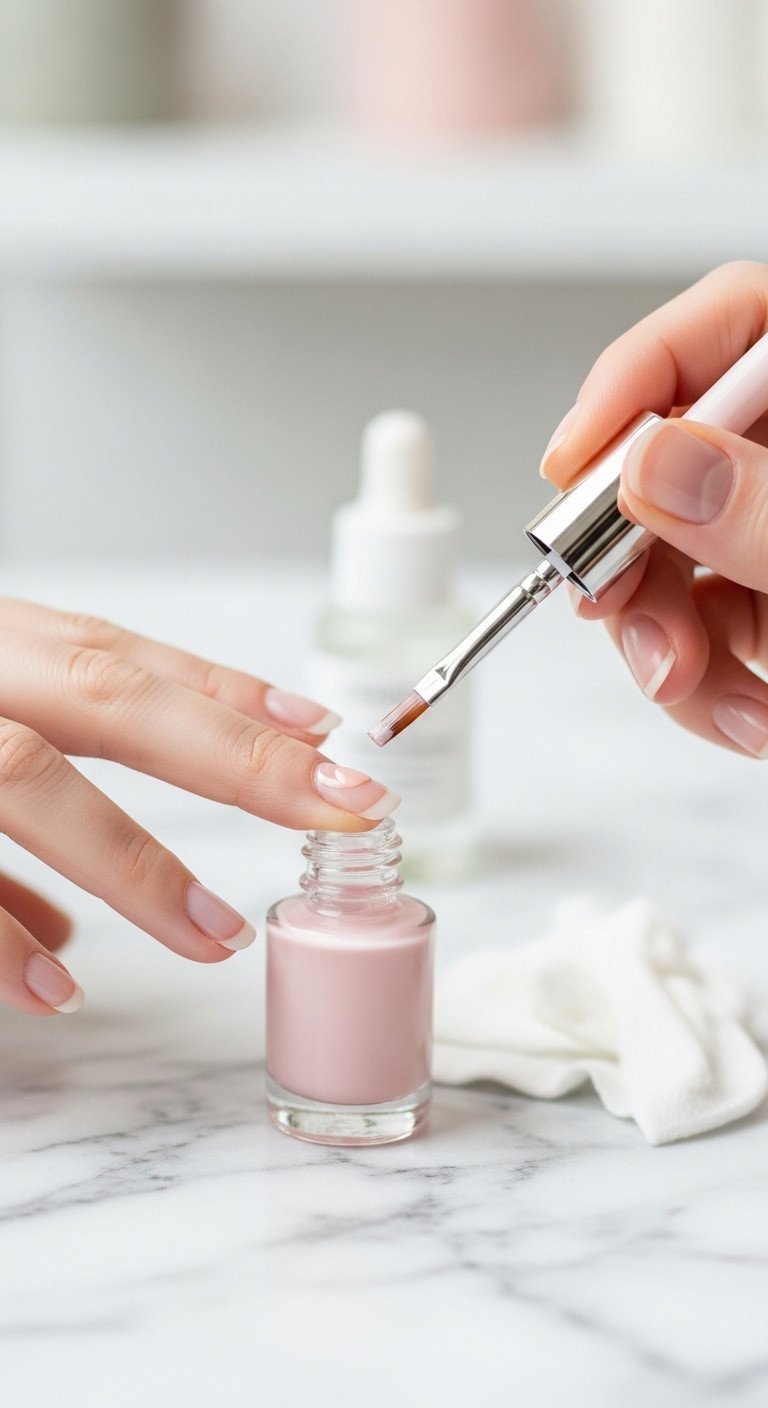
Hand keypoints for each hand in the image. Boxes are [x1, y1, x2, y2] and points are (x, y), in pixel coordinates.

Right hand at [0, 599, 397, 1016]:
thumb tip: (67, 930)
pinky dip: (5, 938)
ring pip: (32, 779)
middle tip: (346, 810)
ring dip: (134, 863)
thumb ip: (14, 830)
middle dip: (237, 755)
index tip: (327, 733)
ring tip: (219, 936)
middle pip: (109, 697)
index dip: (227, 694)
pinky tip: (62, 990)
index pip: (121, 659)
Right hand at [539, 260, 767, 760]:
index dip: (637, 376)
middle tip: (614, 612)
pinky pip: (708, 635)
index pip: (730, 322)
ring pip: (677, 565)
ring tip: (715, 704)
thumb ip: (764, 509)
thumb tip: (653, 465)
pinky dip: (710, 691)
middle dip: (633, 557)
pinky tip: (750, 721)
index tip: (570, 461)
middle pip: (675, 461)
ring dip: (669, 650)